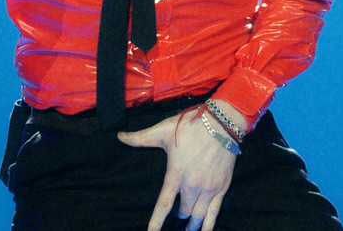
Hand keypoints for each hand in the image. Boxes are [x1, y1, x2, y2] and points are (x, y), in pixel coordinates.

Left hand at [118, 107, 237, 230]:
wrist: (220, 123)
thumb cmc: (190, 126)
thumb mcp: (162, 130)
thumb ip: (140, 137)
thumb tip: (120, 136)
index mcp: (176, 173)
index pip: (164, 204)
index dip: (156, 222)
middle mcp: (192, 185)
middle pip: (182, 212)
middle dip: (177, 221)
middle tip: (174, 226)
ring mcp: (208, 188)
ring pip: (198, 215)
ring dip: (191, 226)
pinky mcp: (221, 187)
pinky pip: (214, 213)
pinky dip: (209, 225)